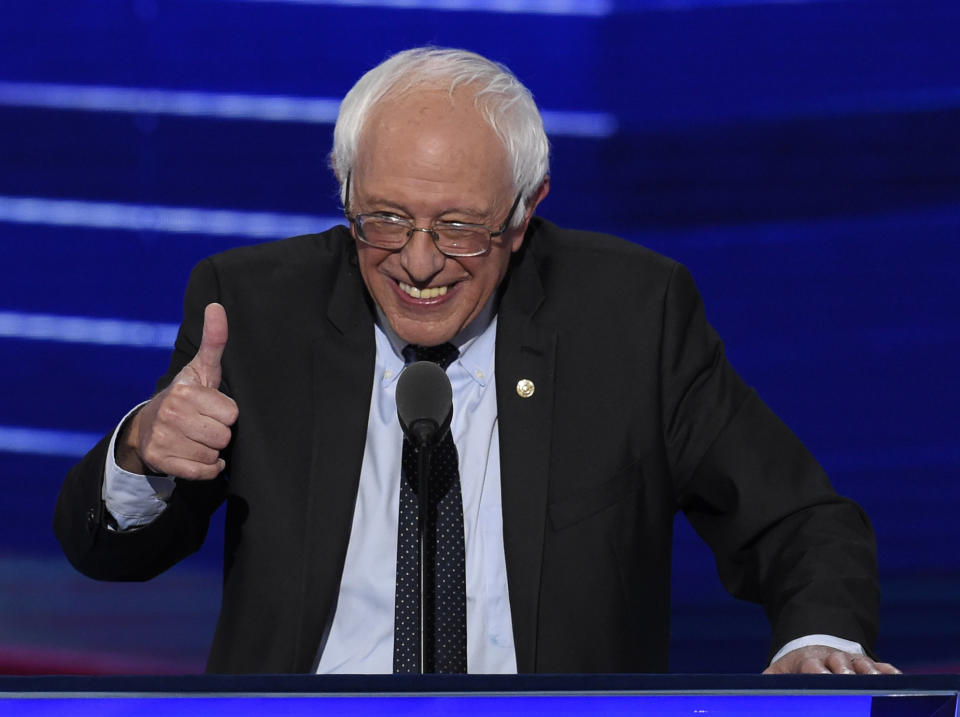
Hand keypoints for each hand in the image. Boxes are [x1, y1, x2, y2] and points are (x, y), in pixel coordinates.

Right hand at [117, 302, 238, 478]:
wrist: (149, 427)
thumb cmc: (186, 396)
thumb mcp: (201, 369)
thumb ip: (214, 341)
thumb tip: (217, 306)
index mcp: (185, 391)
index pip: (232, 414)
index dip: (226, 413)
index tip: (212, 408)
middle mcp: (171, 414)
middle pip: (223, 436)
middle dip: (219, 432)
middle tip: (204, 425)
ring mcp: (163, 439)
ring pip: (213, 455)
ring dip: (211, 451)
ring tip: (197, 438)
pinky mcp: (160, 460)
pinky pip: (201, 472)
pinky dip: (207, 469)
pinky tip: (198, 456)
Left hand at [764, 645, 900, 674]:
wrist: (814, 646)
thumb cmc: (796, 669)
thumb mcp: (779, 672)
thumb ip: (770, 682)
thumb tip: (752, 693)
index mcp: (809, 661)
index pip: (814, 669)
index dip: (820, 677)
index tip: (824, 683)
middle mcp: (833, 658)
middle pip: (842, 666)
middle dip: (847, 675)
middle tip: (853, 686)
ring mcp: (853, 660)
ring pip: (864, 665)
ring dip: (871, 675)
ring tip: (878, 687)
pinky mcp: (870, 664)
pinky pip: (884, 667)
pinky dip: (891, 674)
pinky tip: (898, 681)